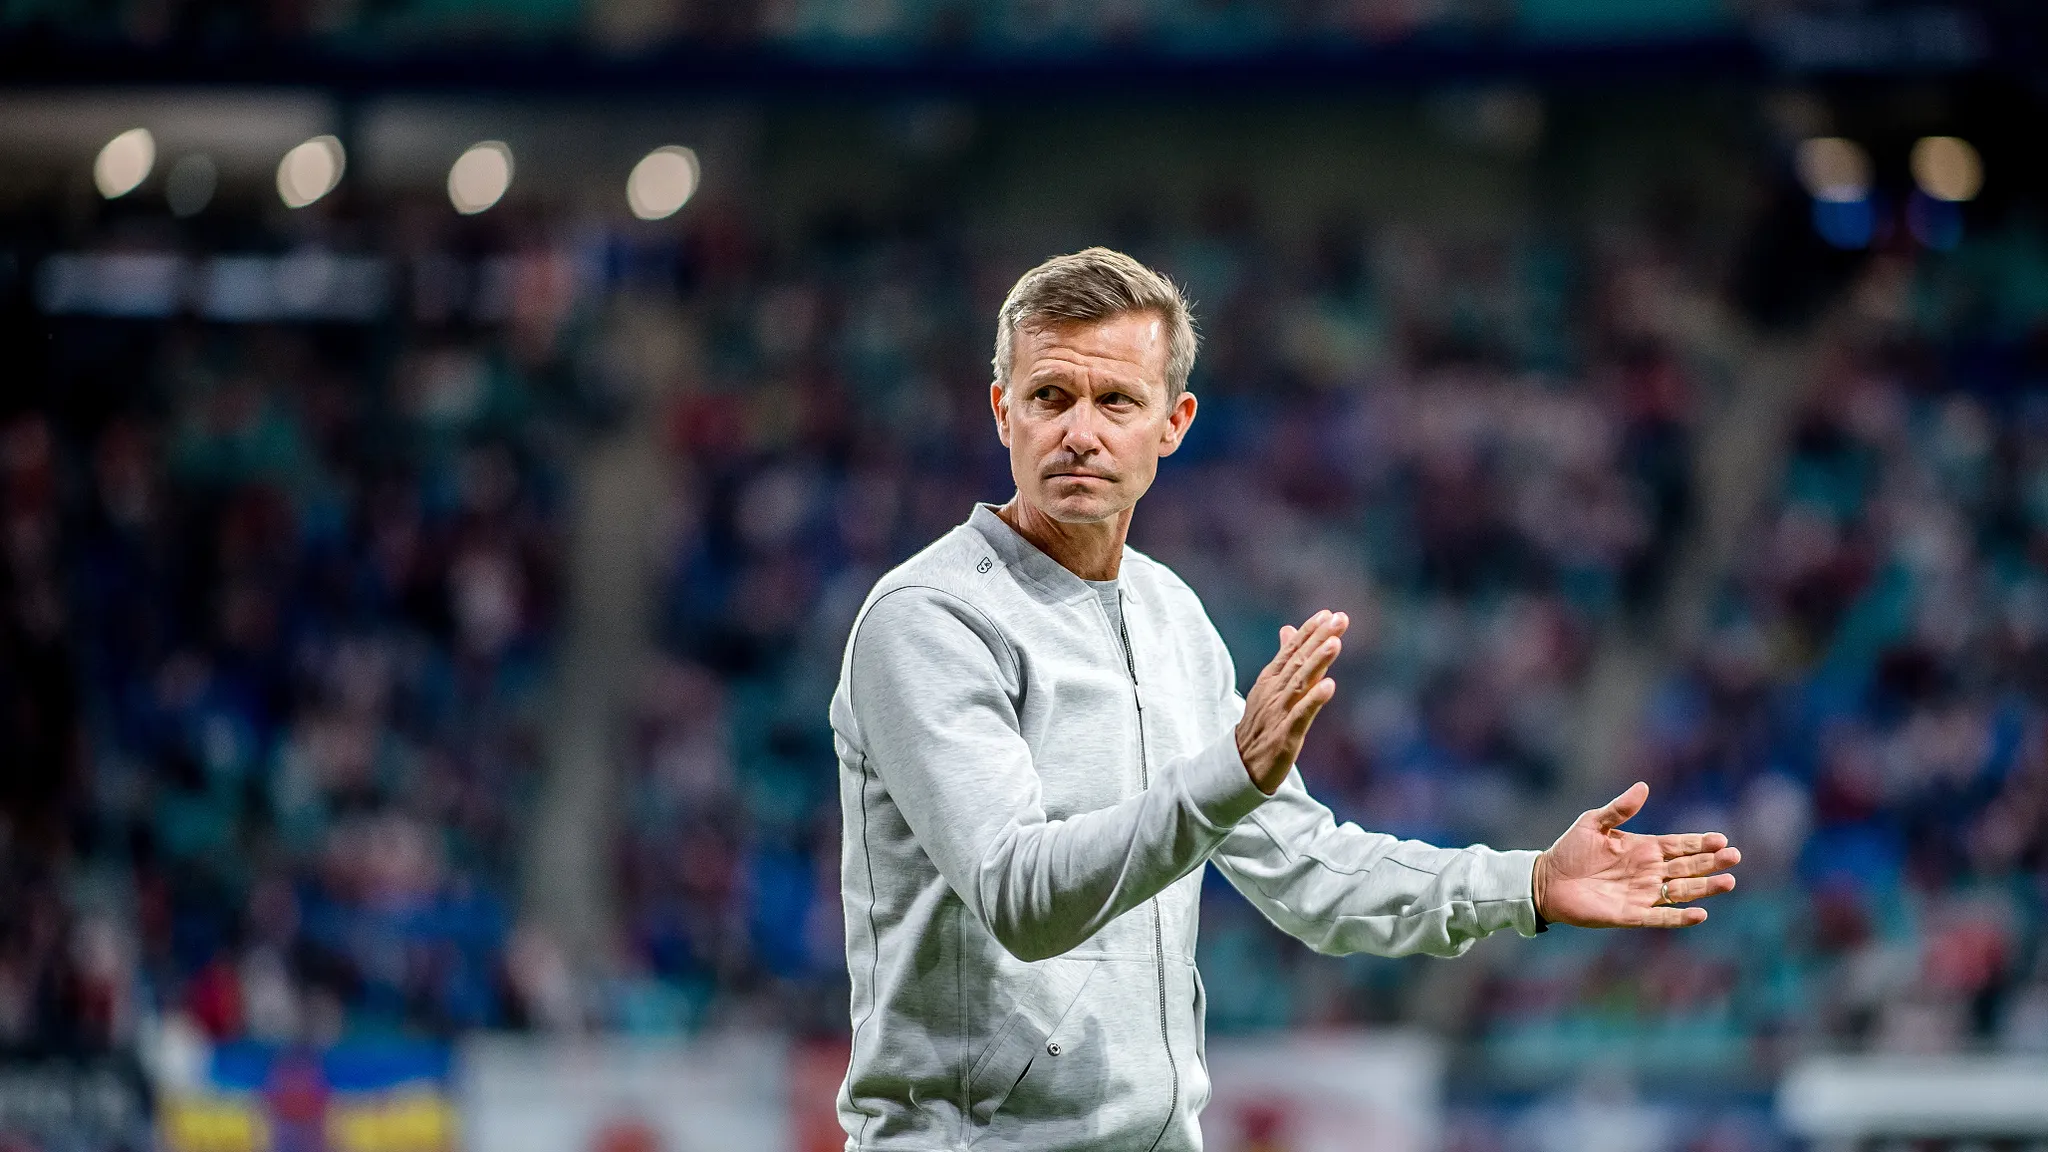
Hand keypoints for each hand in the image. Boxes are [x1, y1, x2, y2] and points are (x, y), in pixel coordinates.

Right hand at [1235, 610, 1348, 794]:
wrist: (1240, 766)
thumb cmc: (1260, 724)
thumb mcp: (1269, 688)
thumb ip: (1284, 660)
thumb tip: (1289, 629)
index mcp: (1270, 680)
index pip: (1291, 651)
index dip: (1309, 632)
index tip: (1328, 614)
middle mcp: (1273, 692)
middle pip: (1298, 661)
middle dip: (1319, 639)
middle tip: (1339, 619)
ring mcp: (1278, 712)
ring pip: (1300, 683)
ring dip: (1317, 662)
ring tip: (1335, 644)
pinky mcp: (1285, 735)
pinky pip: (1301, 715)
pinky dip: (1314, 700)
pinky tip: (1330, 686)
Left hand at [1531, 782, 1740, 927]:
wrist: (1546, 880)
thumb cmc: (1569, 850)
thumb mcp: (1593, 823)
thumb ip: (1619, 808)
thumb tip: (1643, 787)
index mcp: (1643, 848)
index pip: (1679, 845)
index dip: (1699, 843)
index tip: (1721, 839)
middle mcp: (1648, 871)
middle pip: (1688, 867)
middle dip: (1711, 863)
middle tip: (1734, 857)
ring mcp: (1642, 893)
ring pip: (1682, 891)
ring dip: (1705, 888)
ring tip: (1728, 882)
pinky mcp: (1631, 914)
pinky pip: (1661, 916)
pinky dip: (1680, 917)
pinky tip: (1700, 914)